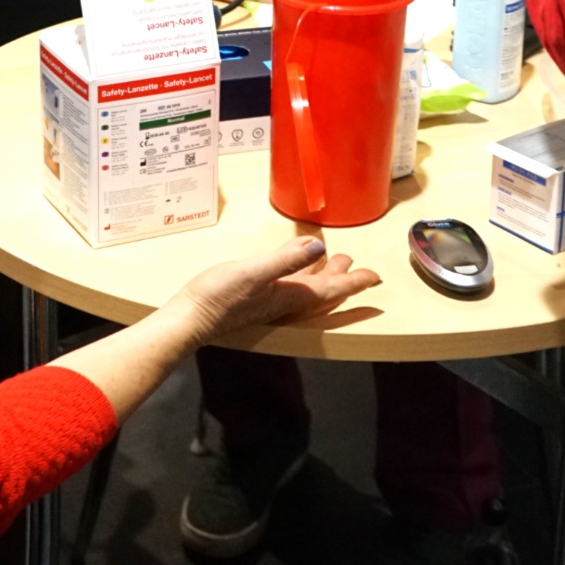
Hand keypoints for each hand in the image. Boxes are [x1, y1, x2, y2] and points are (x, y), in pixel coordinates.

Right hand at [174, 235, 379, 344]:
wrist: (189, 318)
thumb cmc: (218, 296)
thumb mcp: (253, 272)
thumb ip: (285, 259)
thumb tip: (318, 247)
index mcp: (290, 296)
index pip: (331, 290)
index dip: (355, 282)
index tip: (375, 277)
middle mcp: (285, 301)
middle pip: (323, 291)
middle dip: (341, 278)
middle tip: (355, 264)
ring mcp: (270, 301)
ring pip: (307, 290)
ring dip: (322, 276)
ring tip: (332, 261)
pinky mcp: (256, 298)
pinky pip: (290, 287)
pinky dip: (300, 275)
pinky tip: (292, 266)